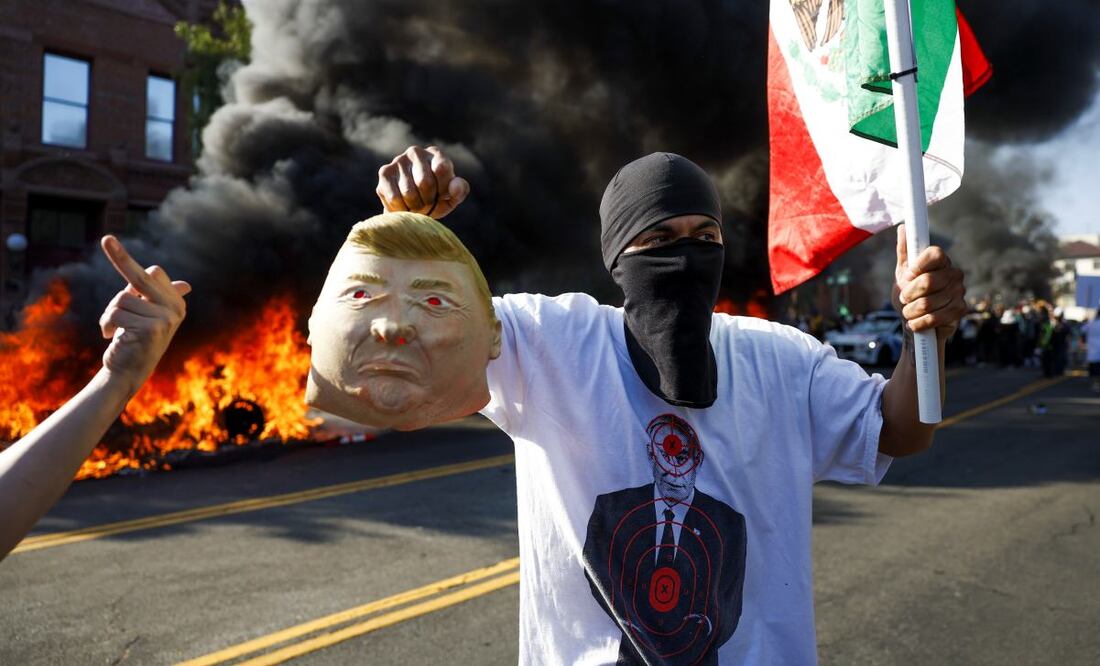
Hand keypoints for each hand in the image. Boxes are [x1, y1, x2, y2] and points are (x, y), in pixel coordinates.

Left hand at [98, 236, 190, 392]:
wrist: (129, 371)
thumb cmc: (136, 340)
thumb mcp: (147, 314)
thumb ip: (156, 295)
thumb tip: (186, 285)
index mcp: (176, 302)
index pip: (153, 273)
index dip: (130, 266)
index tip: (110, 242)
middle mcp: (176, 310)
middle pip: (141, 277)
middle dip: (122, 257)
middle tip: (106, 239)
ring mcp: (165, 320)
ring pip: (121, 299)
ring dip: (109, 314)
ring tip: (113, 329)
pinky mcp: (151, 330)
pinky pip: (115, 313)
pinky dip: (106, 324)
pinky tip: (110, 337)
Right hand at [376, 146, 469, 218]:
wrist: (410, 206)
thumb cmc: (435, 198)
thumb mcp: (452, 197)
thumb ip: (459, 191)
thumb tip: (454, 187)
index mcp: (436, 154)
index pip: (442, 168)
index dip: (442, 189)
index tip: (441, 195)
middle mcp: (416, 152)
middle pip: (424, 182)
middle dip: (428, 200)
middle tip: (427, 203)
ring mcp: (399, 161)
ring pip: (408, 192)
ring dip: (415, 206)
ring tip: (416, 205)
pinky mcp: (384, 172)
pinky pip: (394, 197)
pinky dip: (401, 209)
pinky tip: (404, 206)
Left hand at [892, 224, 965, 341]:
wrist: (916, 320)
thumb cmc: (910, 293)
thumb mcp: (903, 272)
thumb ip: (905, 251)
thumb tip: (903, 228)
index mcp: (940, 261)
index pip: (935, 253)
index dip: (918, 266)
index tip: (907, 276)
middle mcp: (954, 273)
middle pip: (928, 281)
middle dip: (908, 294)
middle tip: (904, 299)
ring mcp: (959, 292)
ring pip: (928, 302)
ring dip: (911, 311)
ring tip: (908, 312)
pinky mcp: (960, 310)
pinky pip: (935, 318)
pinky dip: (919, 323)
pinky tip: (915, 323)